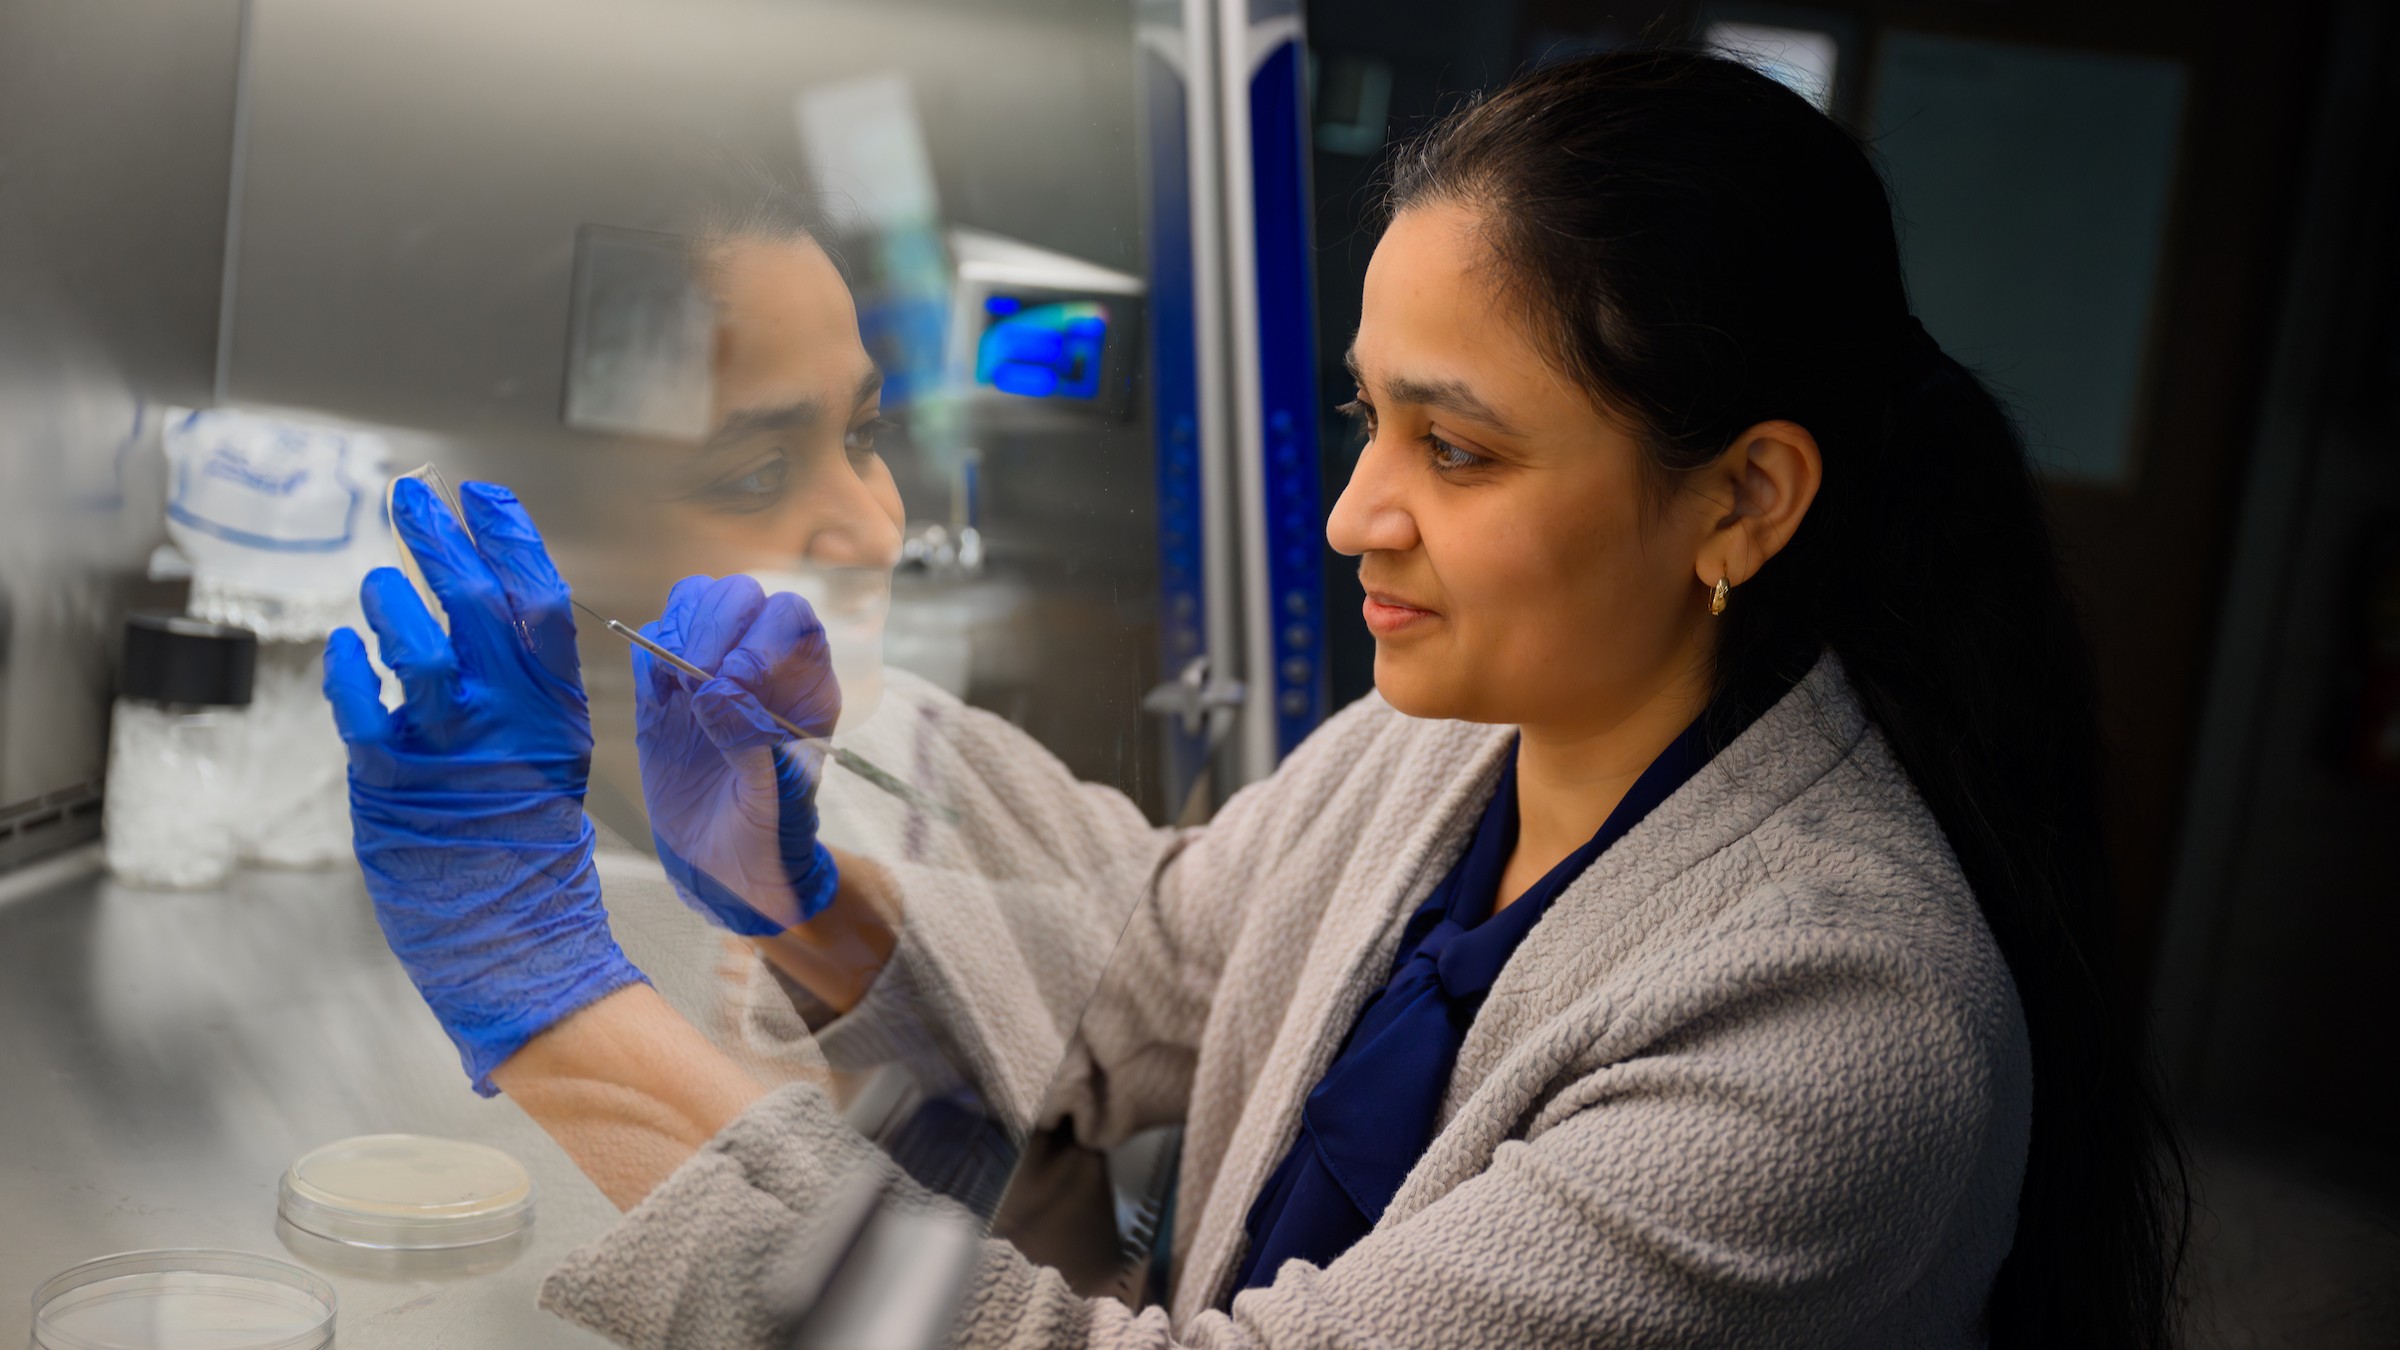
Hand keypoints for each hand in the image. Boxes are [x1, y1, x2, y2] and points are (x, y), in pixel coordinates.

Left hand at [322, 477, 644, 1094]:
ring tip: (380, 584)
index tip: (481, 493)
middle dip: (439, 538)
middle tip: (411, 497)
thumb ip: (524, 682)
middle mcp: (509, 719)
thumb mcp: (553, 749)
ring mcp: (452, 749)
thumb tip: (482, 602)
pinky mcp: (395, 783)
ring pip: (416, 645)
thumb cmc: (531, 844)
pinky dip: (348, 670)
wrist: (517, 935)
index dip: (508, 536)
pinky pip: (363, 707)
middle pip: (473, 602)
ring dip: (390, 602)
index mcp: (556, 706)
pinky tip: (345, 650)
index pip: (537, 597)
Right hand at [635, 574, 841, 935]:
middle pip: (740, 596)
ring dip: (679, 632)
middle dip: (715, 626)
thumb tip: (714, 692)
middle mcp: (760, 664)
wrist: (727, 866)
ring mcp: (710, 670)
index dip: (762, 636)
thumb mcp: (771, 797)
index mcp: (805, 683)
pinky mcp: (665, 690)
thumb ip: (749, 743)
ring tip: (676, 690)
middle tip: (696, 682)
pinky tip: (659, 700)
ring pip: (694, 604)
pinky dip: (648, 657)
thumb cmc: (767, 830)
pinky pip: (651, 641)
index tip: (736, 682)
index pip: (792, 618)